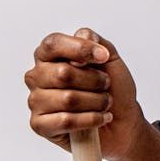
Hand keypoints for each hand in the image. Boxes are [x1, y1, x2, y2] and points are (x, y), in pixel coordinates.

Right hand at [24, 27, 145, 160]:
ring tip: (105, 103)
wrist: (122, 121)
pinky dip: (91, 119)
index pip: (53, 44)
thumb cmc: (113, 89)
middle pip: (63, 73)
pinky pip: (66, 120)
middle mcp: (37, 76)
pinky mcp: (39, 125)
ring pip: (68, 99)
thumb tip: (83, 35)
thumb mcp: (110, 57)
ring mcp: (36, 101)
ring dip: (97, 101)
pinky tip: (100, 117)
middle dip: (95, 80)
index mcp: (49, 56)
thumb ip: (95, 40)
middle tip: (106, 85)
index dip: (80, 48)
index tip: (103, 56)